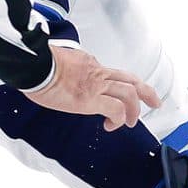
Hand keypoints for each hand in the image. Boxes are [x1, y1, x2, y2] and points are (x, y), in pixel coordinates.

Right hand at [27, 45, 159, 129]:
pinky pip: (116, 110)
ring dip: (135, 109)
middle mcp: (97, 72)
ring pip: (129, 94)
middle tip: (154, 102)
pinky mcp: (91, 99)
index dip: (121, 84)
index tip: (121, 94)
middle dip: (146, 92)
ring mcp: (96, 85)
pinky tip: (111, 126)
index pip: (112, 72)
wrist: (32, 65)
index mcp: (89, 63)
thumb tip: (57, 74)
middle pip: (131, 79)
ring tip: (131, 122)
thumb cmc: (36, 64)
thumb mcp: (54, 61)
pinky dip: (119, 119)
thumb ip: (64, 68)